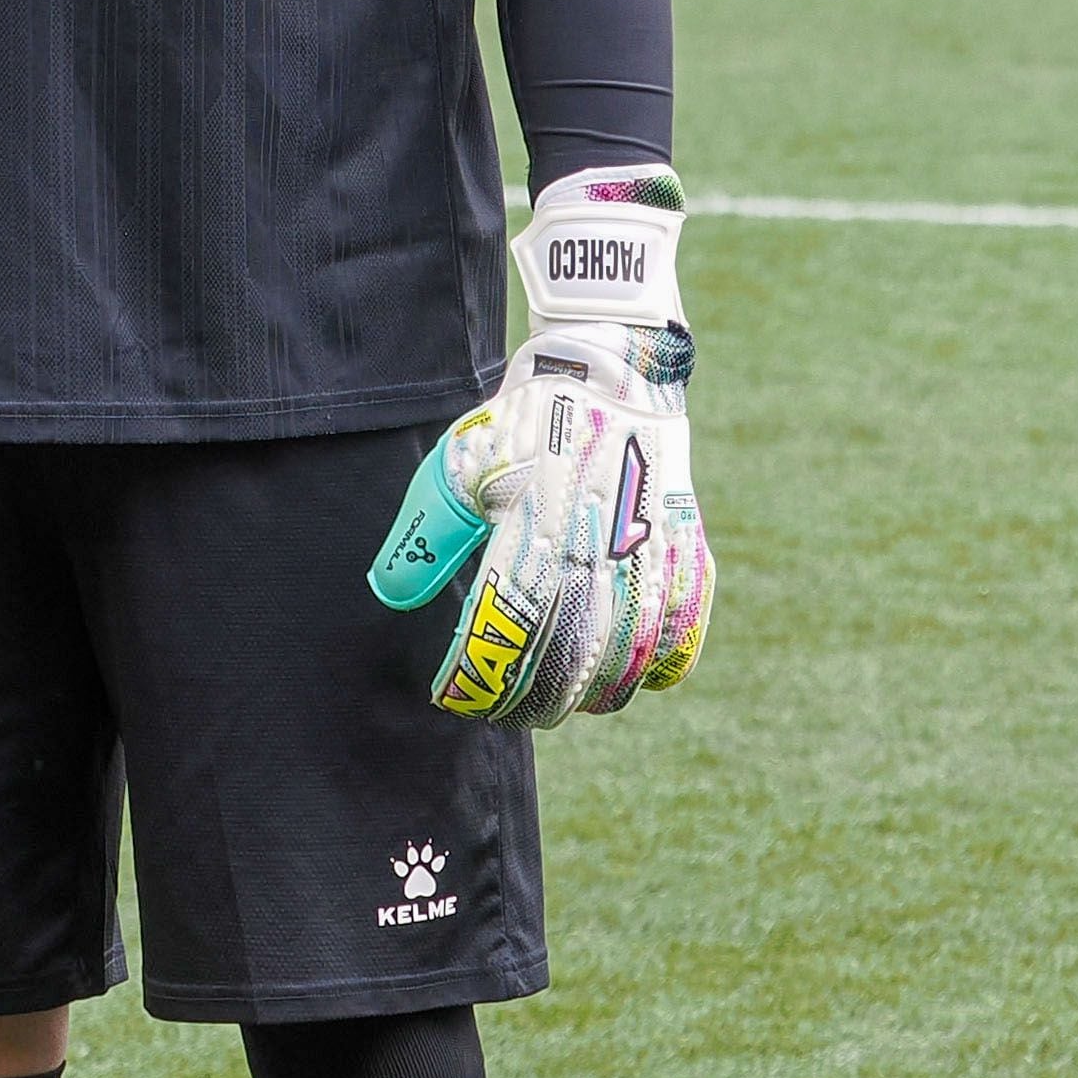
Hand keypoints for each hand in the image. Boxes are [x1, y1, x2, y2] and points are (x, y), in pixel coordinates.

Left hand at [370, 167, 711, 728]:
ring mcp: (649, 552)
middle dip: (531, 700)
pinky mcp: (684, 547)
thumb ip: (427, 532)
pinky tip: (635, 677)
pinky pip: (684, 628)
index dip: (478, 677)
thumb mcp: (460, 466)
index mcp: (536, 528)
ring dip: (591, 691)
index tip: (452, 695)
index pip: (505, 632)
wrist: (611, 368)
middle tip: (504, 709)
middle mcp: (597, 549)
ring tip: (561, 701)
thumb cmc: (524, 420)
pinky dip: (662, 663)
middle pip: (569, 661)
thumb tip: (393, 594)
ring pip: (628, 657)